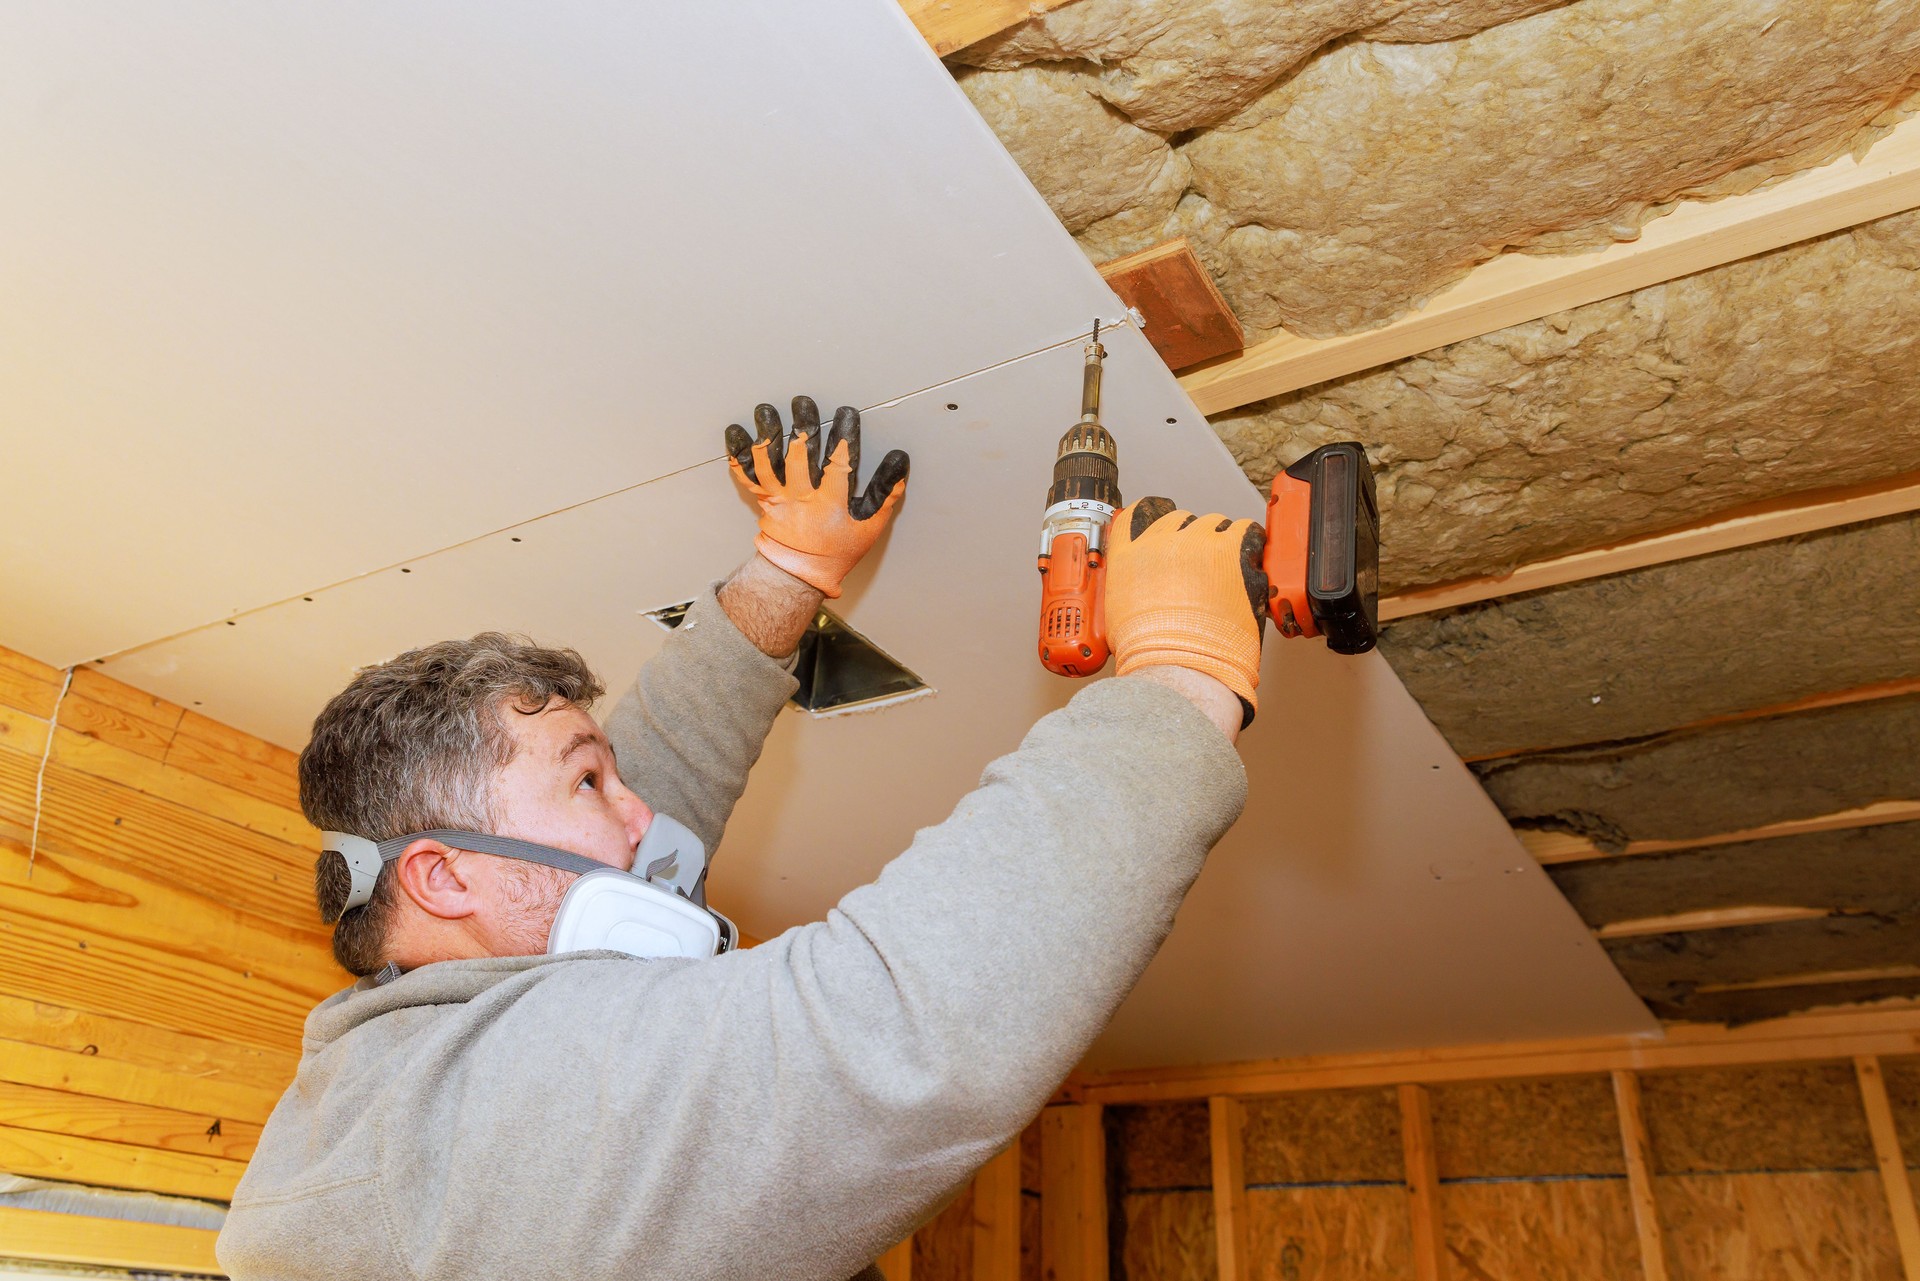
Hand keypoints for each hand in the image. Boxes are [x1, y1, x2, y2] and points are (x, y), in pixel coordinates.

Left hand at [724, 396, 909, 598]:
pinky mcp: (763, 501)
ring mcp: (778, 499)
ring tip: (767, 409)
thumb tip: (899, 462)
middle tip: (804, 402)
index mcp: (829, 505)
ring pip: (768, 463)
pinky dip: (738, 454)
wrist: (799, 574)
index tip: (847, 412)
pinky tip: (735, 431)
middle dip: (802, 427)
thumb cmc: (838, 550)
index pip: (838, 465)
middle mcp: (801, 499)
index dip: (843, 437)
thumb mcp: (869, 528)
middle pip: (799, 458)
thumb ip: (884, 495)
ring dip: (767, 434)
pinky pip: (746, 476)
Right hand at [1105, 498, 1267, 726]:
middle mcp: (1161, 541)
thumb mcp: (1118, 617)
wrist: (1176, 662)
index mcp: (1130, 555)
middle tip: (1204, 566)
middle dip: (1192, 539)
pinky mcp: (1230, 549)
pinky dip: (1250, 541)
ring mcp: (1196, 542)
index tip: (1166, 534)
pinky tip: (1251, 559)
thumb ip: (1128, 593)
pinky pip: (1245, 529)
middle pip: (1181, 520)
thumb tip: (1143, 598)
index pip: (1135, 517)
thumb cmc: (1150, 651)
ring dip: (1221, 541)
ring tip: (1229, 569)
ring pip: (1214, 524)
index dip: (1156, 526)